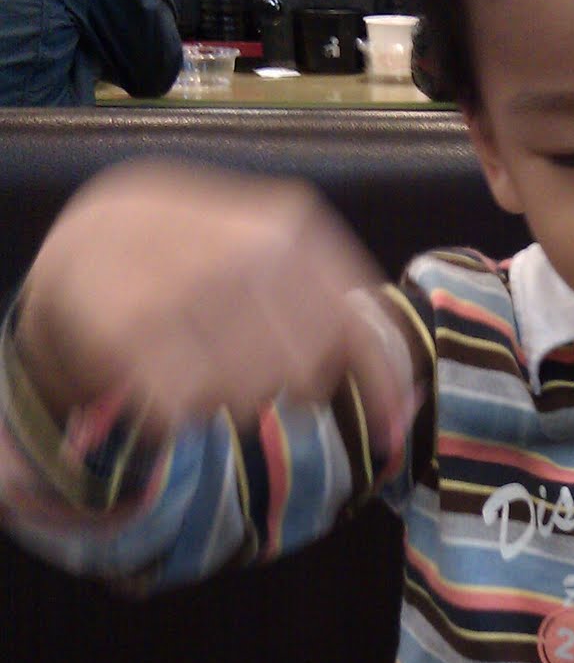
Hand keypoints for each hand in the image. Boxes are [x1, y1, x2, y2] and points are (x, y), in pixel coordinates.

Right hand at [18, 159, 424, 448]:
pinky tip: (156, 376)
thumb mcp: (273, 257)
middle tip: (238, 360)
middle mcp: (242, 251)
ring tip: (191, 358)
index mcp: (291, 228)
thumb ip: (337, 314)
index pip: (360, 328)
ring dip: (223, 398)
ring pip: (247, 399)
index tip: (390, 434)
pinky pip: (182, 414)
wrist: (81, 237)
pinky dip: (171, 413)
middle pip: (305, 375)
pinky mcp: (124, 332)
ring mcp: (181, 288)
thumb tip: (403, 409)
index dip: (382, 389)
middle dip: (281, 385)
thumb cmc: (196, 261)